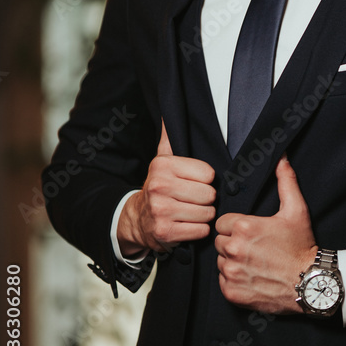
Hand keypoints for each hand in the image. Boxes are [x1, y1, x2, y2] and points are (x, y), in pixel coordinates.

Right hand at [117, 120, 215, 255]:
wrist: (137, 219)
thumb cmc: (158, 187)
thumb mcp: (162, 160)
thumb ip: (170, 137)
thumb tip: (169, 113)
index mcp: (163, 166)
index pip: (208, 173)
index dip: (206, 180)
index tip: (195, 182)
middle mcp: (160, 187)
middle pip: (209, 194)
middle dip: (206, 199)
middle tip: (194, 199)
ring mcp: (161, 211)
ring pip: (207, 214)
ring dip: (203, 216)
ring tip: (191, 211)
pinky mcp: (165, 233)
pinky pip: (201, 231)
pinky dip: (198, 230)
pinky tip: (187, 224)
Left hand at [215, 155, 316, 313]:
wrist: (309, 284)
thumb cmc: (301, 247)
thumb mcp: (296, 210)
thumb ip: (285, 181)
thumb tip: (281, 158)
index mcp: (244, 227)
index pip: (222, 222)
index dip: (236, 226)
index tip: (251, 233)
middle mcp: (234, 249)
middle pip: (220, 241)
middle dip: (233, 243)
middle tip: (254, 248)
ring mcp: (232, 272)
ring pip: (220, 261)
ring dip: (232, 261)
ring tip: (254, 262)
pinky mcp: (231, 292)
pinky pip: (223, 281)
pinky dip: (233, 280)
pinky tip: (252, 276)